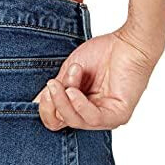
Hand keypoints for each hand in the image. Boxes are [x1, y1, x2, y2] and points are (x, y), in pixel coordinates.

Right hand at [34, 24, 161, 130]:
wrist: (129, 41)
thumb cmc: (104, 53)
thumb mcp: (70, 73)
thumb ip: (56, 90)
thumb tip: (35, 103)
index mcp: (80, 106)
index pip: (56, 120)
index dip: (46, 107)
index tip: (47, 87)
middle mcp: (92, 115)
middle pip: (62, 122)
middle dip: (55, 101)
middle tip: (53, 83)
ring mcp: (106, 118)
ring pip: (76, 121)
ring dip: (66, 100)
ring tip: (68, 79)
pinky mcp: (118, 116)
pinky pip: (93, 118)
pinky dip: (80, 105)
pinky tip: (74, 92)